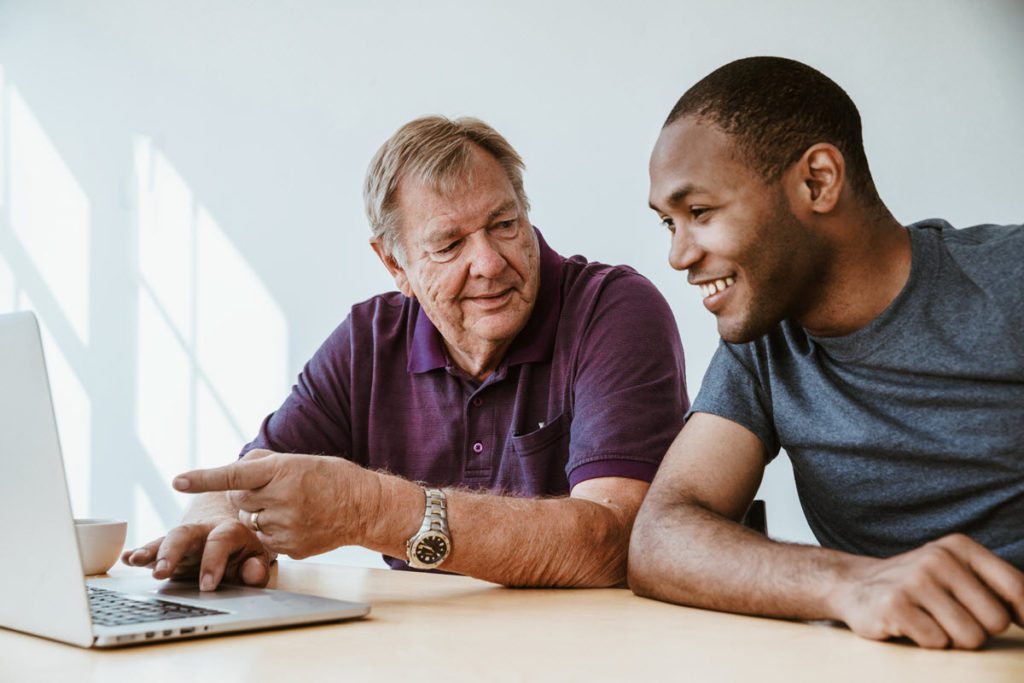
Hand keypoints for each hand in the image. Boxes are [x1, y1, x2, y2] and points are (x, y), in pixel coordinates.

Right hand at [121, 519, 272, 590]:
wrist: (232, 534)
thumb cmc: (244, 551)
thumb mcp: (257, 558)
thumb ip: (256, 568)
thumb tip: (253, 574)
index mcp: (229, 531)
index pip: (220, 541)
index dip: (213, 562)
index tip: (207, 586)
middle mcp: (204, 531)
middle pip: (186, 534)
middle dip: (172, 551)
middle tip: (162, 572)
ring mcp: (185, 539)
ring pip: (166, 539)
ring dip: (151, 551)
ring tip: (136, 561)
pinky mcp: (169, 549)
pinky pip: (152, 548)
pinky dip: (138, 553)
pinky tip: (126, 559)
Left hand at [172, 449, 380, 559]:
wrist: (364, 506)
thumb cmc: (330, 477)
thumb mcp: (297, 459)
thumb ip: (261, 463)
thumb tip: (233, 471)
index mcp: (282, 472)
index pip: (234, 475)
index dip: (203, 478)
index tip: (177, 481)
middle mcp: (281, 499)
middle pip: (237, 500)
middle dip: (246, 495)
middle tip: (273, 489)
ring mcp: (285, 526)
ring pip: (249, 521)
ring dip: (260, 513)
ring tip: (291, 506)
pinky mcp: (289, 547)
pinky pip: (263, 540)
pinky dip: (272, 530)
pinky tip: (296, 522)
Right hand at [830, 533, 1023, 648]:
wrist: (853, 584)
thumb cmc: (917, 585)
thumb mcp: (955, 572)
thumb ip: (996, 587)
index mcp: (960, 547)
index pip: (1016, 588)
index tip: (1022, 626)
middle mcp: (939, 558)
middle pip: (995, 621)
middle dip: (978, 630)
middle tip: (950, 618)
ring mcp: (915, 581)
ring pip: (969, 637)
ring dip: (952, 639)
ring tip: (930, 622)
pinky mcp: (895, 605)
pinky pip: (937, 643)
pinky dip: (927, 642)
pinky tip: (909, 625)